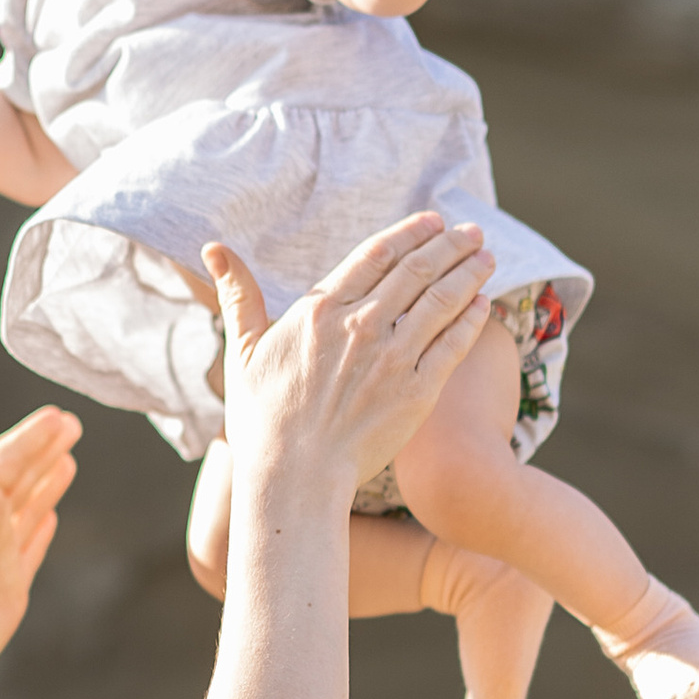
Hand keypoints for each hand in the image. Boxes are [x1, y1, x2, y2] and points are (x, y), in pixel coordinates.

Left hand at [0, 402, 80, 690]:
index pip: (8, 458)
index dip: (34, 437)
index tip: (61, 417)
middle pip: (22, 477)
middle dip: (45, 451)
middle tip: (73, 425)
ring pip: (29, 508)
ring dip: (47, 483)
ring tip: (68, 461)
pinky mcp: (11, 584)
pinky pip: (31, 547)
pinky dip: (41, 528)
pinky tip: (50, 516)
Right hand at [205, 213, 490, 491]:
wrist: (294, 477)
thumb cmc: (262, 419)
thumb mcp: (243, 350)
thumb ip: (237, 295)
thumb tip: (212, 248)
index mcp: (321, 310)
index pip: (376, 255)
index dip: (410, 233)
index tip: (433, 221)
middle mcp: (361, 326)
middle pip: (417, 270)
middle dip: (450, 245)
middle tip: (473, 232)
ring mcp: (393, 357)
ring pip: (442, 300)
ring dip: (469, 272)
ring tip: (486, 256)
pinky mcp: (417, 391)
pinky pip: (453, 345)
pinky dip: (471, 320)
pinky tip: (483, 305)